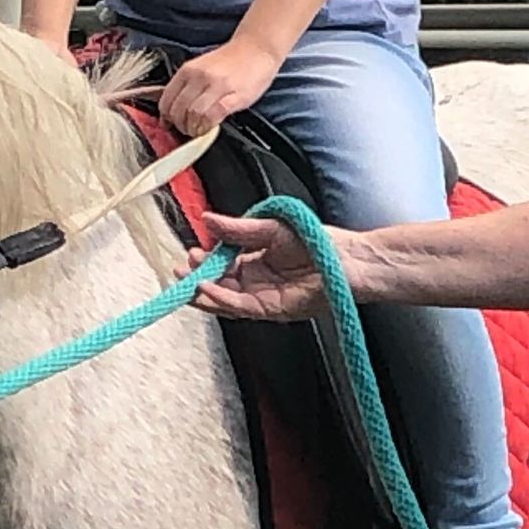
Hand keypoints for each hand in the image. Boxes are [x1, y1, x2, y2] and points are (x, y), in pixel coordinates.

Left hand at [161, 42, 279, 135]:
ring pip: (194, 114)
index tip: (171, 124)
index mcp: (188, 70)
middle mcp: (200, 76)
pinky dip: (208, 126)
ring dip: (194, 128)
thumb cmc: (231, 61)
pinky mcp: (235, 96)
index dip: (167, 117)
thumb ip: (187, 85)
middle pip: (179, 110)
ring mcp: (217, 86)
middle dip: (180, 126)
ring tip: (199, 130)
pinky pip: (214, 116)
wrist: (257, 48)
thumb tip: (172, 108)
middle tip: (187, 130)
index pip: (167, 100)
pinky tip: (211, 127)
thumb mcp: (201, 67)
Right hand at [191, 212, 346, 322]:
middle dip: (196, 280)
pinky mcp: (272, 309)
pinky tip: (206, 288)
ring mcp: (263, 298)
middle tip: (180, 270)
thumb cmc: (317, 242)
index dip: (204, 262)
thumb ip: (237, 229)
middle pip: (218, 286)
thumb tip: (207, 219)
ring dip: (203, 293)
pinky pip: (240, 307)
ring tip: (186, 282)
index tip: (190, 253)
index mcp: (255, 262)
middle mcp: (256, 283)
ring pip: (225, 301)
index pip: (221, 266)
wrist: (347, 259)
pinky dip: (221, 299)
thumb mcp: (269, 228)